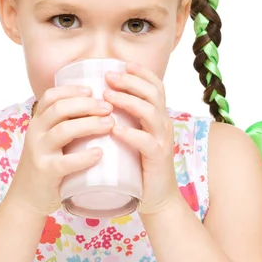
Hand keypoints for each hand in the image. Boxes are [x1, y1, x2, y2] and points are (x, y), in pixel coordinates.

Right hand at [8, 85, 114, 216]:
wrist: (26, 198)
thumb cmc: (47, 165)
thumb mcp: (51, 141)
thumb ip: (67, 125)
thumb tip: (102, 110)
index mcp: (38, 122)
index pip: (51, 96)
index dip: (72, 90)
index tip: (93, 89)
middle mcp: (35, 133)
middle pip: (59, 108)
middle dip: (86, 104)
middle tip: (109, 108)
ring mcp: (39, 152)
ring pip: (63, 130)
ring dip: (89, 124)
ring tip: (109, 124)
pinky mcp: (46, 172)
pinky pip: (65, 162)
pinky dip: (84, 157)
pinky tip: (99, 153)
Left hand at [103, 61, 179, 216]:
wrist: (156, 198)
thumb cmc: (139, 166)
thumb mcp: (133, 136)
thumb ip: (123, 119)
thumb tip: (97, 103)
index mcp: (158, 116)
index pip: (155, 86)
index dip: (141, 72)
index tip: (121, 64)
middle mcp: (163, 124)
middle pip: (153, 93)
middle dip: (130, 81)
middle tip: (108, 77)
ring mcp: (162, 141)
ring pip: (150, 112)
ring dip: (128, 101)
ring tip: (107, 97)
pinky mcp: (157, 159)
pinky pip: (147, 142)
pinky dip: (131, 134)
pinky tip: (115, 130)